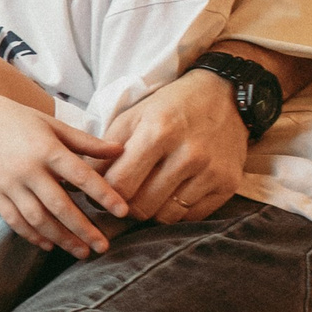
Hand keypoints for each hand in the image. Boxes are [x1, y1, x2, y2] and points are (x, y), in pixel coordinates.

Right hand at [0, 93, 130, 257]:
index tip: (123, 211)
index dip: (104, 195)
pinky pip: (14, 220)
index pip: (81, 176)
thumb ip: (87, 142)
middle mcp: (28, 169)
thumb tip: (120, 150)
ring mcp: (10, 184)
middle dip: (83, 228)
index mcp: (47, 149)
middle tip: (103, 246)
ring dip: (61, 238)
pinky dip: (32, 236)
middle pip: (59, 205)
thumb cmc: (22, 121)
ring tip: (81, 252)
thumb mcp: (55, 125)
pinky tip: (49, 245)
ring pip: (37, 218)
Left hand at [100, 67, 248, 224]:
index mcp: (159, 132)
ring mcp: (211, 172)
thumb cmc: (171, 106)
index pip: (120, 184)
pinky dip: (175, 211)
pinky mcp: (227, 185)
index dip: (103, 194)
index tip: (99, 193)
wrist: (225, 94)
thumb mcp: (134, 116)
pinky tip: (170, 194)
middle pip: (142, 206)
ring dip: (150, 210)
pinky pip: (191, 217)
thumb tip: (85, 183)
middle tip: (121, 198)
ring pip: (165, 217)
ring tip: (146, 195)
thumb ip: (107, 149)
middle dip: (125, 206)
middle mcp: (188, 155)